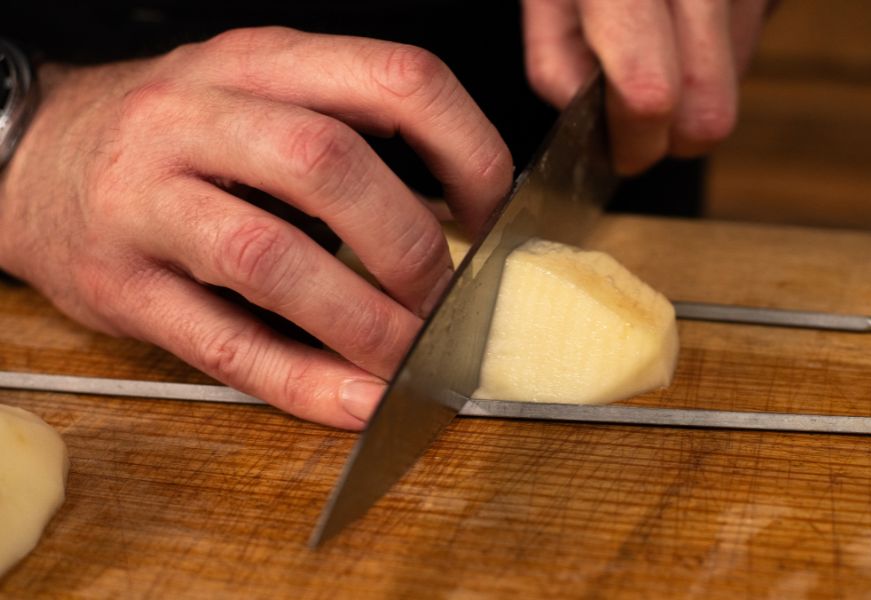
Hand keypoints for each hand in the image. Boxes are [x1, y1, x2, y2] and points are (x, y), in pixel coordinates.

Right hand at [0, 28, 512, 428]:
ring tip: (411, 358)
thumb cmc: (171, 137)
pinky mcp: (122, 286)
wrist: (28, 160)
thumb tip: (461, 211)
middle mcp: (197, 118)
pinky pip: (224, 343)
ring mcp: (149, 202)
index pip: (395, 78)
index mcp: (257, 62)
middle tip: (446, 298)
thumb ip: (348, 131)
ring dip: (364, 320)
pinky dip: (303, 380)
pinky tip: (356, 401)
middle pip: (331, 165)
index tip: (493, 211)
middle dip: (411, 246)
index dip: (468, 150)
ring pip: (273, 256)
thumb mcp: (255, 95)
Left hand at [522, 0, 770, 173]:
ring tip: (657, 55)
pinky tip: (683, 27)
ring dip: (696, 96)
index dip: (634, 142)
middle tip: (640, 128)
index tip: (619, 152)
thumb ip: (552, 51)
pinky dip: (717, 53)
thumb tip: (580, 111)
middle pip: (711, 112)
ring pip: (737, 81)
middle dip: (673, 140)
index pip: (649, 93)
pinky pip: (752, 39)